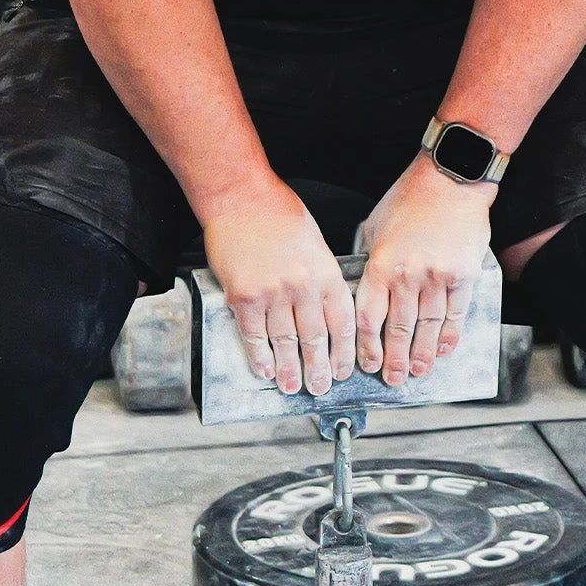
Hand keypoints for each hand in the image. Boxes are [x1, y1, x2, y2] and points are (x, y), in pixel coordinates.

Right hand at [203, 174, 355, 395]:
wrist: (241, 198)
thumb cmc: (278, 214)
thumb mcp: (316, 245)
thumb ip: (322, 278)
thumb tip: (326, 312)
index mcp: (326, 273)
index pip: (342, 324)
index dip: (343, 353)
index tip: (343, 370)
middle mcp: (303, 286)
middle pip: (315, 339)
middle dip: (319, 368)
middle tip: (320, 387)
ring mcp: (273, 293)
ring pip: (285, 342)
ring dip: (289, 369)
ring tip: (292, 385)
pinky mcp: (244, 297)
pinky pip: (253, 335)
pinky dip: (259, 356)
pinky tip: (264, 369)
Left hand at [356, 153, 492, 385]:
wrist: (451, 180)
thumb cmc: (410, 199)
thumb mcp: (376, 227)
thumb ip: (371, 261)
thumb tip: (368, 290)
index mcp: (380, 265)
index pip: (369, 318)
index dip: (368, 346)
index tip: (368, 363)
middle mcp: (407, 276)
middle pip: (398, 329)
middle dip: (394, 359)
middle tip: (393, 380)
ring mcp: (437, 278)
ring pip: (427, 326)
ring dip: (421, 353)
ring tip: (418, 371)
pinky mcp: (463, 276)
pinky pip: (454, 314)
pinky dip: (448, 335)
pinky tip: (442, 349)